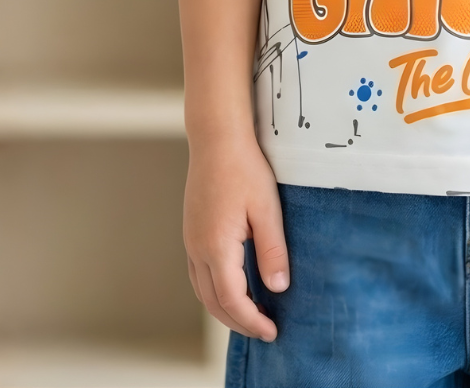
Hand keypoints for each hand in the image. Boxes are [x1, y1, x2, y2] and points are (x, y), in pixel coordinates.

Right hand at [183, 133, 287, 341]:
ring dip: (224, 309)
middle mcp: (197, 249)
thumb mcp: (267, 208)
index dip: (252, 321)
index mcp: (216, 246)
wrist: (216, 139)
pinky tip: (233, 287)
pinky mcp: (191, 232)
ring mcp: (191, 241)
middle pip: (214, 302)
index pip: (232, 300)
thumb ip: (272, 250)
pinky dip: (215, 291)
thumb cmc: (244, 167)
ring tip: (250, 316)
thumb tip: (278, 288)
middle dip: (238, 322)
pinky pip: (199, 274)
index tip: (272, 331)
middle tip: (264, 331)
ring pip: (203, 291)